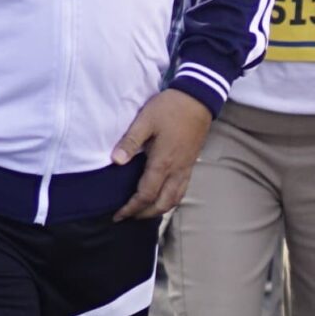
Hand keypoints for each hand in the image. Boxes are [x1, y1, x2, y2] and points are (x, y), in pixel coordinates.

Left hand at [111, 89, 212, 219]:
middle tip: (127, 216)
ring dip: (157, 210)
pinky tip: (161, 196)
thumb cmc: (170, 108)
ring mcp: (186, 169)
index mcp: (163, 162)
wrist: (198, 99)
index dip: (131, 208)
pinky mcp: (190, 164)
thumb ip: (130, 141)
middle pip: (161, 204)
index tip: (117, 214)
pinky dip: (169, 200)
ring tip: (142, 211)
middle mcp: (176, 171)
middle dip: (143, 214)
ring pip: (174, 200)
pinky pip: (181, 191)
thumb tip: (116, 161)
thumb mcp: (145, 120)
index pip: (146, 195)